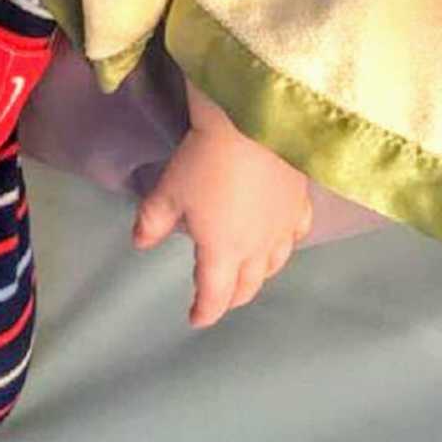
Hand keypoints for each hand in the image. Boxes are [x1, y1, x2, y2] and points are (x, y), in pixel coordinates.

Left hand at [132, 110, 311, 327]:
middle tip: (221, 297)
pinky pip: (297, 233)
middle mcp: (257, 248)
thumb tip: (140, 243)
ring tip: (251, 271)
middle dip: (232, 297)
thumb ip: (152, 221)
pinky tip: (282, 235)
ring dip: (260, 274)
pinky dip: (286, 243)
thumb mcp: (169, 191)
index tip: (196, 318)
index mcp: (222, 252)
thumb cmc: (205, 161)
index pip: (214, 295)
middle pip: (248, 286)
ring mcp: (283, 227)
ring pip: (276, 264)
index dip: (204, 311)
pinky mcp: (300, 202)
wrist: (252, 123)